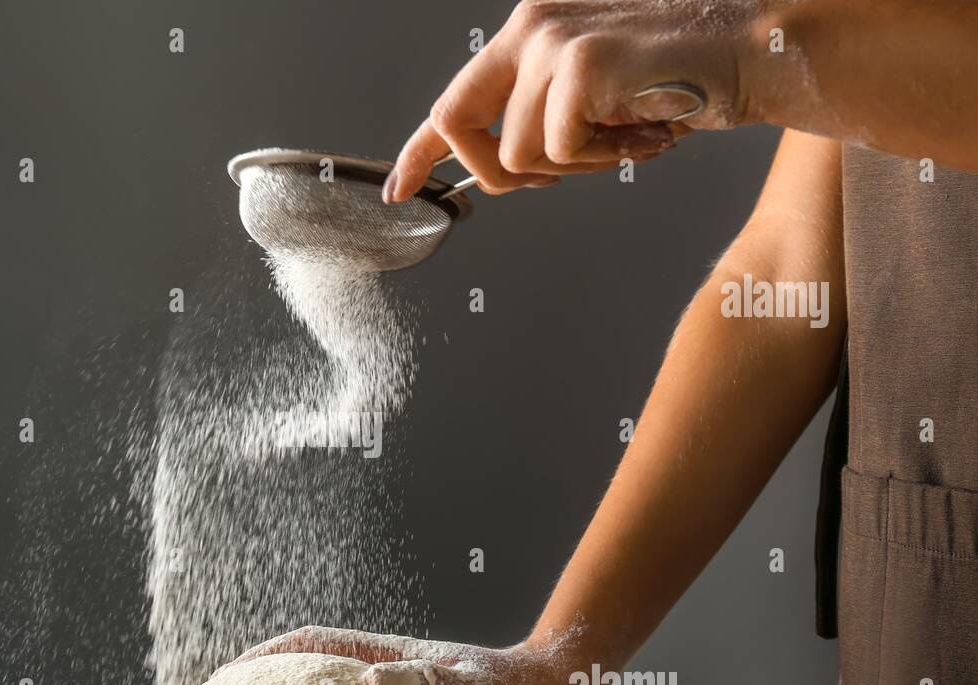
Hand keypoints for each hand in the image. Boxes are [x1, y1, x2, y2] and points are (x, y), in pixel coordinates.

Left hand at [384, 0, 766, 201]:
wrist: (754, 52)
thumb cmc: (682, 79)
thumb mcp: (595, 101)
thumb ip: (541, 121)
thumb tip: (501, 168)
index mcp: (530, 33)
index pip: (456, 99)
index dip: (421, 150)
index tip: (398, 188)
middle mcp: (530, 28)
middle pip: (458, 127)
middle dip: (499, 173)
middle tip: (564, 172)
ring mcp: (551, 43)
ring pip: (518, 155)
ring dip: (577, 167)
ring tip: (627, 136)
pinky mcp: (578, 67)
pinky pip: (559, 154)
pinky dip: (603, 161)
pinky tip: (642, 131)